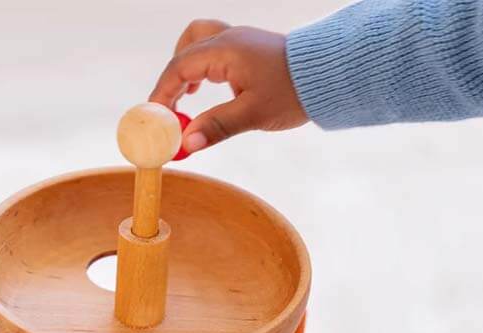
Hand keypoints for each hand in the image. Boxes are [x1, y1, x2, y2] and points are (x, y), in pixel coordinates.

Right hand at [149, 20, 307, 154]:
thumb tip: (186, 144)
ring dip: (184, 68)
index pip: (179, 68)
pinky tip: (206, 88)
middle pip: (183, 52)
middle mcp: (228, 38)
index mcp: (225, 50)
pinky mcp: (247, 48)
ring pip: (196, 43)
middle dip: (170, 83)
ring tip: (185, 98)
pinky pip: (212, 48)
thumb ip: (216, 127)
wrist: (327, 74)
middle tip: (167, 113)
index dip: (162, 94)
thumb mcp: (252, 115)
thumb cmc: (292, 92)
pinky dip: (201, 66)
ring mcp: (238, 40)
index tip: (155, 120)